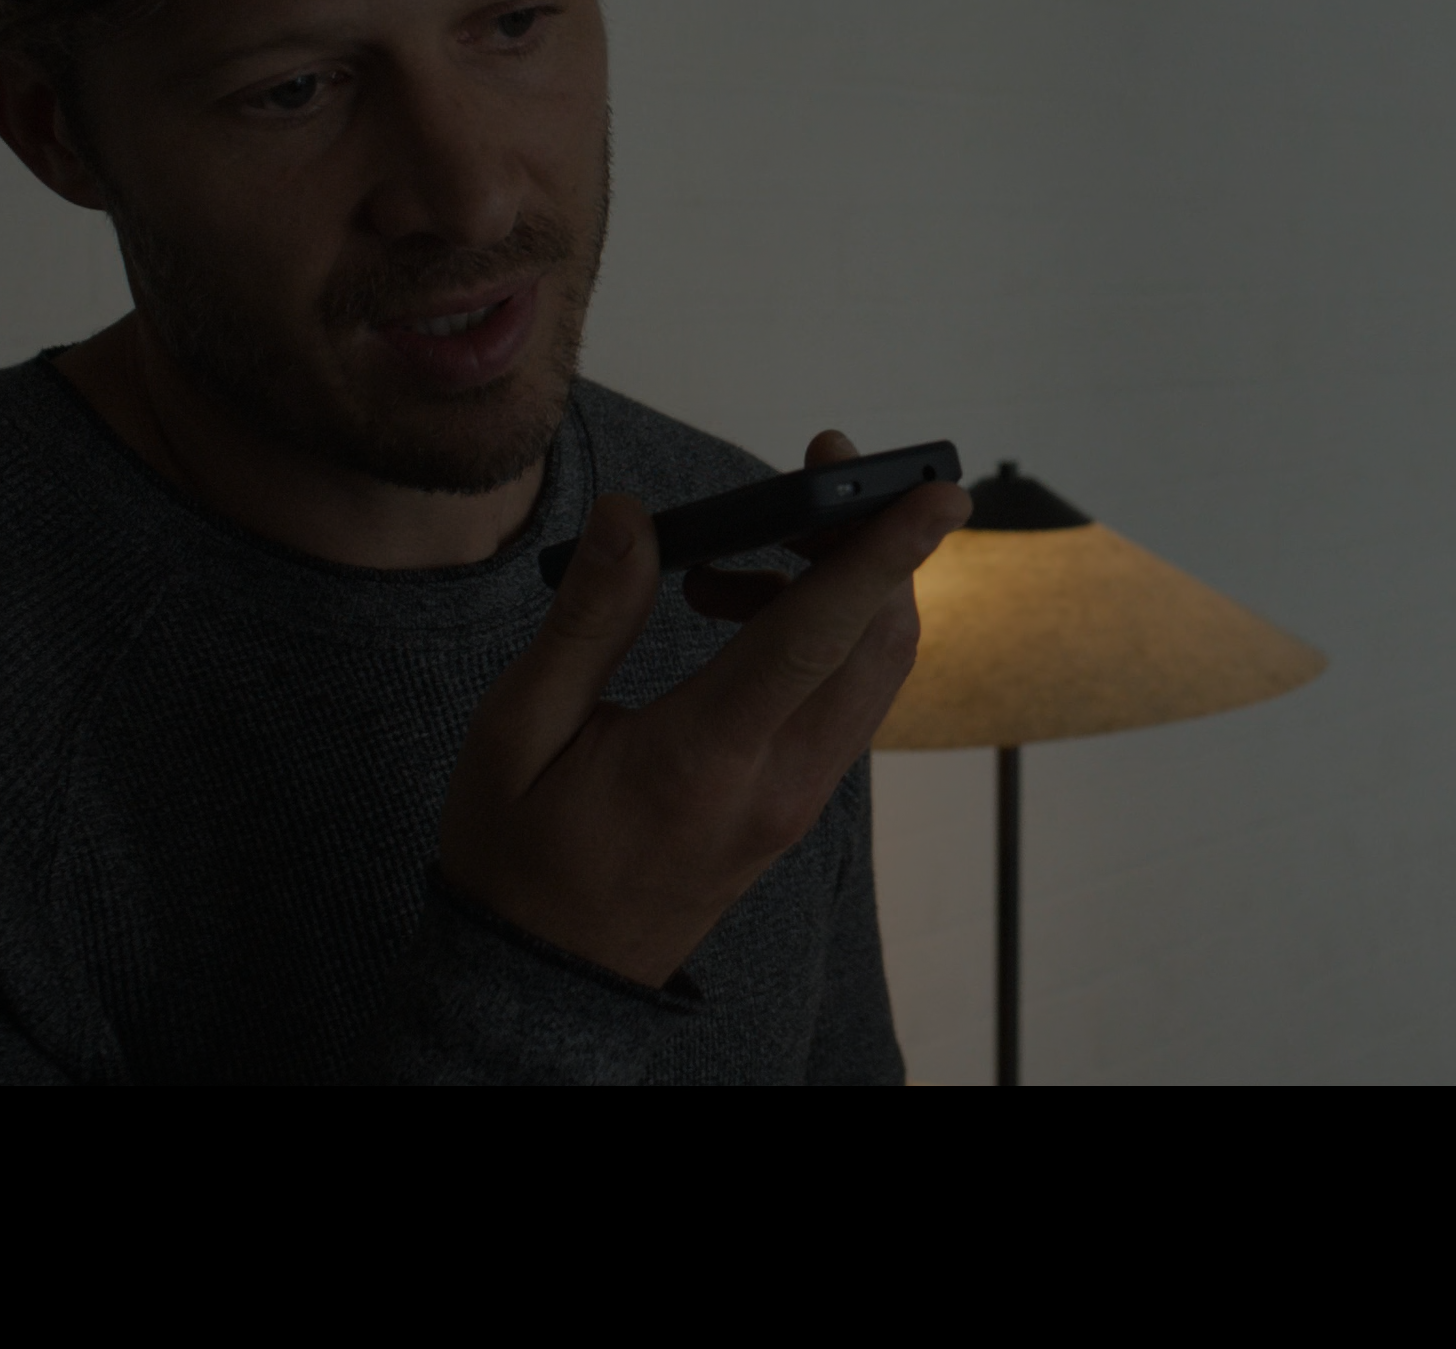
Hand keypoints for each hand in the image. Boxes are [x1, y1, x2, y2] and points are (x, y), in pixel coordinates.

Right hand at [436, 431, 969, 986]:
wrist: (547, 986)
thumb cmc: (515, 860)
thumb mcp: (517, 733)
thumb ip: (588, 620)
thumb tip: (632, 515)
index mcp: (703, 761)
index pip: (817, 637)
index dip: (882, 554)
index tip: (939, 492)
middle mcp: (777, 784)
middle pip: (878, 642)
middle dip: (870, 540)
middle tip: (812, 470)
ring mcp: (797, 800)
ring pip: (870, 669)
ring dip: (837, 585)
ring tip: (719, 564)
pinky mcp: (795, 803)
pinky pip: (841, 699)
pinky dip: (816, 634)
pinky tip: (728, 614)